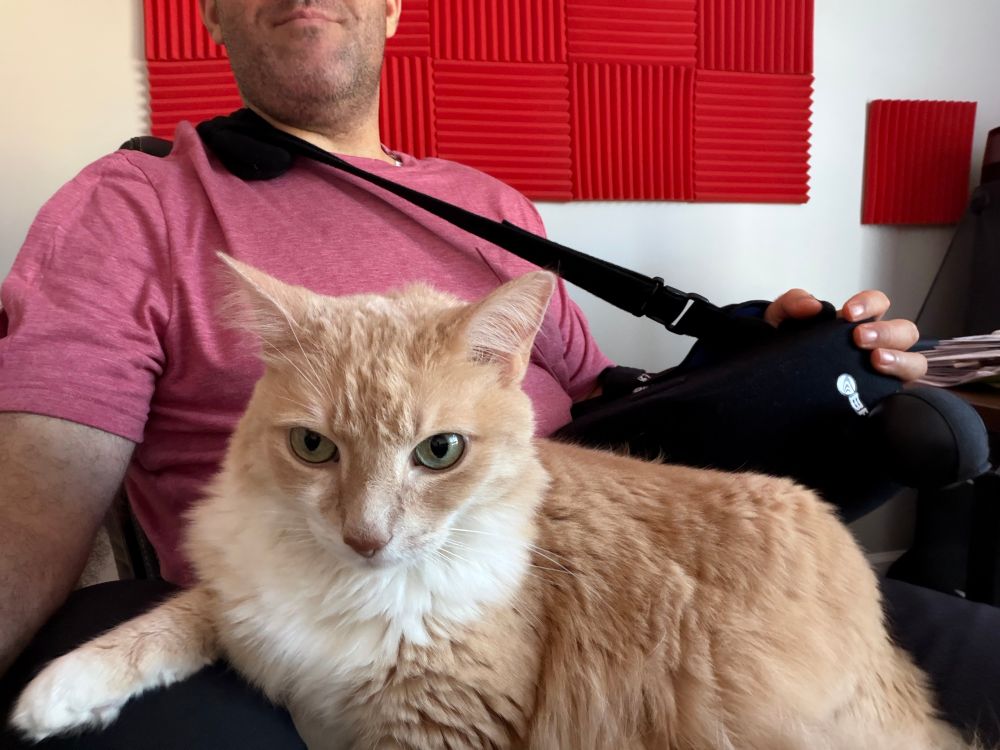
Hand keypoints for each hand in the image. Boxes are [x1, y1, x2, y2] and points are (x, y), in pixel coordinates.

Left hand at [764, 288, 926, 382]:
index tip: (849, 314)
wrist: (775, 380)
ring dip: (900, 359)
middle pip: (905, 332)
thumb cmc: (787, 345)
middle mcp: (875, 345)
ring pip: (914, 363)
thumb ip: (792, 304)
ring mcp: (879, 372)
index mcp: (857, 323)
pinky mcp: (877, 397)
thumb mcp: (781, 319)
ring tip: (876, 360)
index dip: (870, 304)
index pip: (879, 304)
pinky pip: (899, 394)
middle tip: (860, 338)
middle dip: (887, 332)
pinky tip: (877, 393)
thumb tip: (812, 305)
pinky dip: (896, 391)